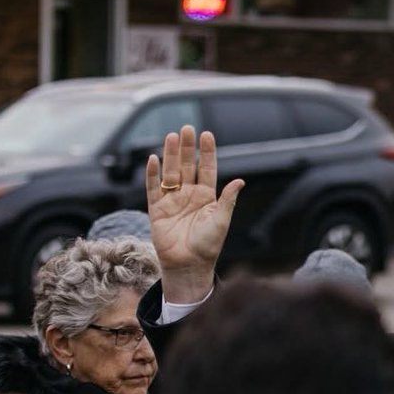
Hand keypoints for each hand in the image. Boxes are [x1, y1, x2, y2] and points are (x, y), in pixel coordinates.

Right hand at [145, 125, 244, 303]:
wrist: (188, 266)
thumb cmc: (208, 246)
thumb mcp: (221, 222)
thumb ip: (228, 201)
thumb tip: (240, 181)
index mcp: (206, 197)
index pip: (206, 169)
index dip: (206, 153)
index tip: (207, 134)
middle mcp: (189, 196)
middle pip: (187, 166)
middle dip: (187, 147)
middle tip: (187, 128)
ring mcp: (172, 201)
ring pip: (170, 172)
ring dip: (171, 155)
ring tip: (172, 136)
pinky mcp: (157, 210)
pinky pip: (153, 188)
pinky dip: (153, 174)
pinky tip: (153, 159)